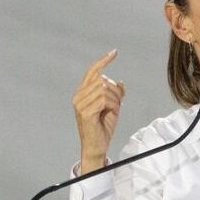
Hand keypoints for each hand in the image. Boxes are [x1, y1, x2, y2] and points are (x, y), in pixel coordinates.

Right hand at [72, 49, 125, 172]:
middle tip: (118, 104)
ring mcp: (80, 104)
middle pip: (103, 80)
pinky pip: (104, 99)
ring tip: (114, 110)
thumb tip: (121, 82)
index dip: (103, 61)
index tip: (114, 53)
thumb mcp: (112, 107)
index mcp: (82, 93)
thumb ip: (115, 94)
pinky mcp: (85, 112)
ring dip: (115, 99)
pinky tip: (111, 113)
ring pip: (105, 89)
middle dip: (116, 90)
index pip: (92, 71)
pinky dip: (113, 105)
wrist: (97, 146)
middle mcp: (78, 96)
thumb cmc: (102, 127)